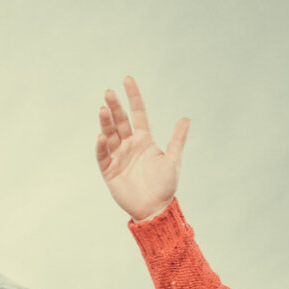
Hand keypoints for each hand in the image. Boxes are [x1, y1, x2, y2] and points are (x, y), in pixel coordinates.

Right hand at [95, 76, 189, 221]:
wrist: (154, 209)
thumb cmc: (165, 186)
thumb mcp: (173, 160)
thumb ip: (177, 139)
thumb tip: (186, 118)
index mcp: (144, 140)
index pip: (137, 113)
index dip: (133, 97)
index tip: (127, 79)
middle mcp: (130, 145)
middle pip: (120, 121)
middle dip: (115, 106)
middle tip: (109, 92)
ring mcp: (118, 156)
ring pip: (110, 135)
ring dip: (106, 122)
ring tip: (103, 109)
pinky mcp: (109, 170)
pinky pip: (103, 155)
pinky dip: (101, 146)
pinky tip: (102, 137)